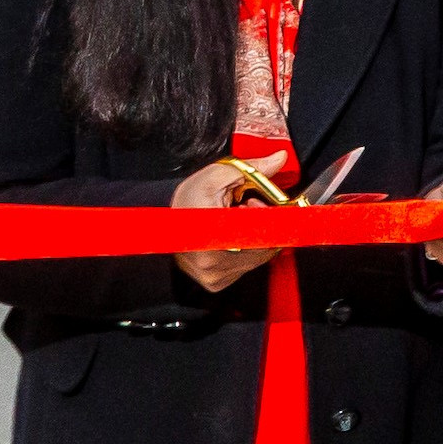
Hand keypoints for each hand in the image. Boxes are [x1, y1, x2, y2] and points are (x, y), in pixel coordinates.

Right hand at [174, 162, 278, 293]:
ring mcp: (215, 275)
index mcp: (213, 233)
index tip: (259, 204)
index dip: (270, 215)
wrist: (162, 228)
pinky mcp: (216, 283)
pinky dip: (247, 251)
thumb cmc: (185, 204)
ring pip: (259, 257)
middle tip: (244, 208)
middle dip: (264, 224)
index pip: (265, 230)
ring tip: (234, 221)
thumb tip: (280, 159)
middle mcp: (213, 261)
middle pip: (266, 245)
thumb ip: (252, 168)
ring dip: (257, 237)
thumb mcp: (215, 176)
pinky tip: (232, 238)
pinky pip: (248, 266)